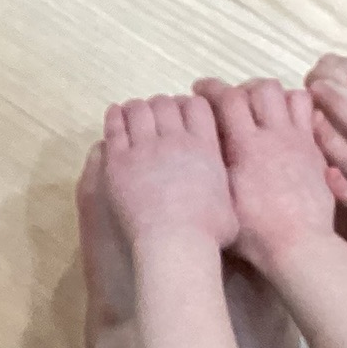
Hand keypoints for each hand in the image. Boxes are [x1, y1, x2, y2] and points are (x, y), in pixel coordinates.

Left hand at [102, 95, 239, 256]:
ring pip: (139, 112)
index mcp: (206, 145)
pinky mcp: (120, 162)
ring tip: (131, 112)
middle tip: (154, 114)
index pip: (196, 106)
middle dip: (160, 106)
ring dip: (136, 109)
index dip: (187, 105)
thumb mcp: (231, 203)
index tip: (180, 112)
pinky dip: (114, 118)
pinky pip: (115, 129)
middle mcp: (177, 139)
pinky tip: (114, 114)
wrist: (175, 242)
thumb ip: (226, 184)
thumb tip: (232, 186)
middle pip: (166, 105)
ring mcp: (146, 148)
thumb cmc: (207, 232)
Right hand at [192, 79, 335, 274]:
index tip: (199, 89)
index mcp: (246, 146)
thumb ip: (214, 167)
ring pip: (290, 95)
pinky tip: (286, 124)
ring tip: (261, 111)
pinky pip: (311, 115)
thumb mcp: (222, 200)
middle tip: (232, 102)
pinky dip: (297, 111)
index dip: (211, 88)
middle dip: (243, 88)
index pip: (228, 99)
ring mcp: (300, 141)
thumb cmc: (254, 233)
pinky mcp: (316, 152)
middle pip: (260, 88)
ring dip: (273, 97)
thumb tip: (202, 144)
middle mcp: (275, 135)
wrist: (299, 244)